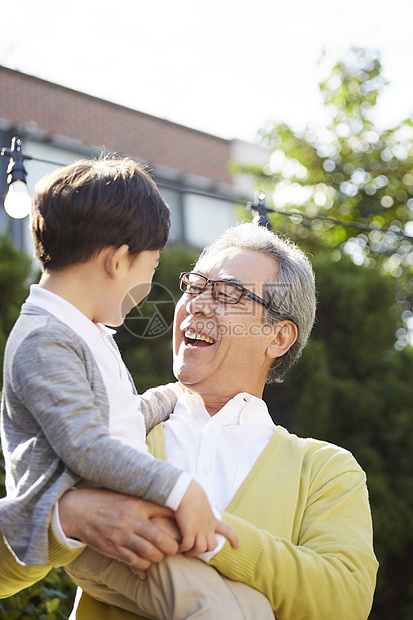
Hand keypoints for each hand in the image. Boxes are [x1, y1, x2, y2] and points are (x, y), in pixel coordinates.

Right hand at [58, 488, 178, 570]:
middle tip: (174, 548)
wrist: (80, 511)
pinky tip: (146, 564)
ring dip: (158, 557)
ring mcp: (122, 536)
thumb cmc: (109, 502)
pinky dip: (144, 566)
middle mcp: (131, 520)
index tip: (183, 530)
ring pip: (149, 553)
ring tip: (159, 554)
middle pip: (160, 538)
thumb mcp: (129, 496)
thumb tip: (173, 508)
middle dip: (171, 547)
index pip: (165, 512)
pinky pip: (134, 562)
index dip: (178, 523)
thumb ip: (149, 501)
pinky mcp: (113, 549)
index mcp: (138, 504)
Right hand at [175, 480, 238, 556]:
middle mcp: (208, 526)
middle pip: (212, 545)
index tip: (237, 545)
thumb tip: (199, 506)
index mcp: (212, 519)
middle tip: (197, 550)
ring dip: (194, 553)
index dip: (233, 538)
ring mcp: (199, 530)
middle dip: (206, 550)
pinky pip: (188, 546)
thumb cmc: (191, 494)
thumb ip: (203, 509)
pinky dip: (183, 549)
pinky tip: (179, 547)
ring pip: (201, 549)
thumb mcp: (202, 503)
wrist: (186, 491)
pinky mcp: (189, 531)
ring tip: (187, 552)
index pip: (227, 530)